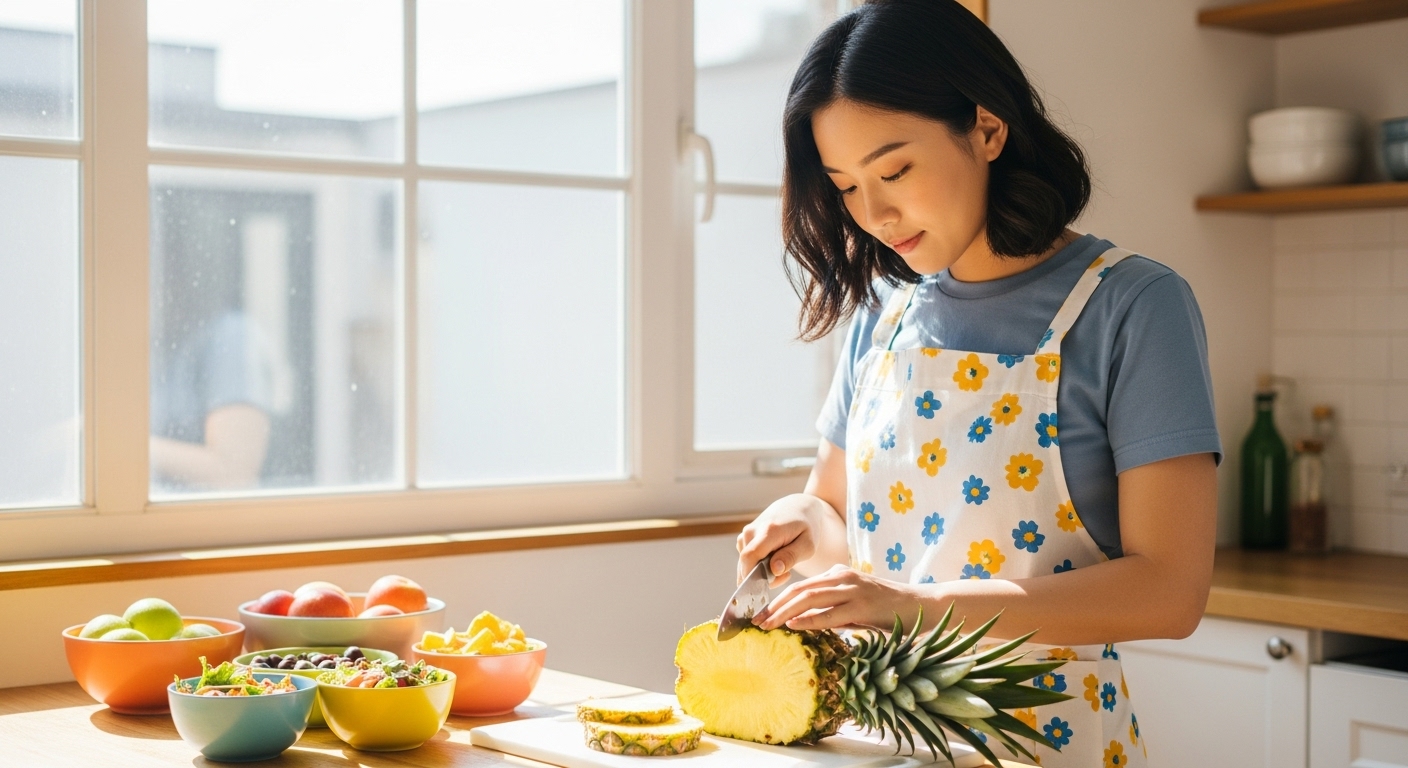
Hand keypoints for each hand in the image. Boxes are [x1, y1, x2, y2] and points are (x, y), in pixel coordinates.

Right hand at [736, 493, 829, 586]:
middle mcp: (752, 530)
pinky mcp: (744, 537)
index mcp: (769, 531)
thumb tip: (774, 570)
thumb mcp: (808, 544)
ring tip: (783, 566)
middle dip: (763, 578)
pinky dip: (758, 565)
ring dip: (762, 572)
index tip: (765, 589)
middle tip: (786, 575)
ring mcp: (745, 533)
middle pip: (747, 565)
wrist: (798, 507)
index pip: (749, 557)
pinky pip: (746, 560)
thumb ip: (791, 557)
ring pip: (746, 564)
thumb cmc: (807, 527)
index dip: (751, 578)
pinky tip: (773, 560)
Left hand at [754, 564, 923, 631]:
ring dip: (784, 612)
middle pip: (799, 590)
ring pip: (810, 598)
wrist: (920, 605)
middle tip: (756, 621)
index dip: (777, 599)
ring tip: (767, 624)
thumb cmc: (887, 608)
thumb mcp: (855, 600)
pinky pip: (830, 614)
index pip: (801, 585)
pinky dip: (810, 620)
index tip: (760, 613)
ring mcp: (853, 591)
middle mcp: (843, 578)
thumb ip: (833, 603)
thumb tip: (805, 617)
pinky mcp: (863, 607)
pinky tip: (794, 626)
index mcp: (839, 574)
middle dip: (774, 606)